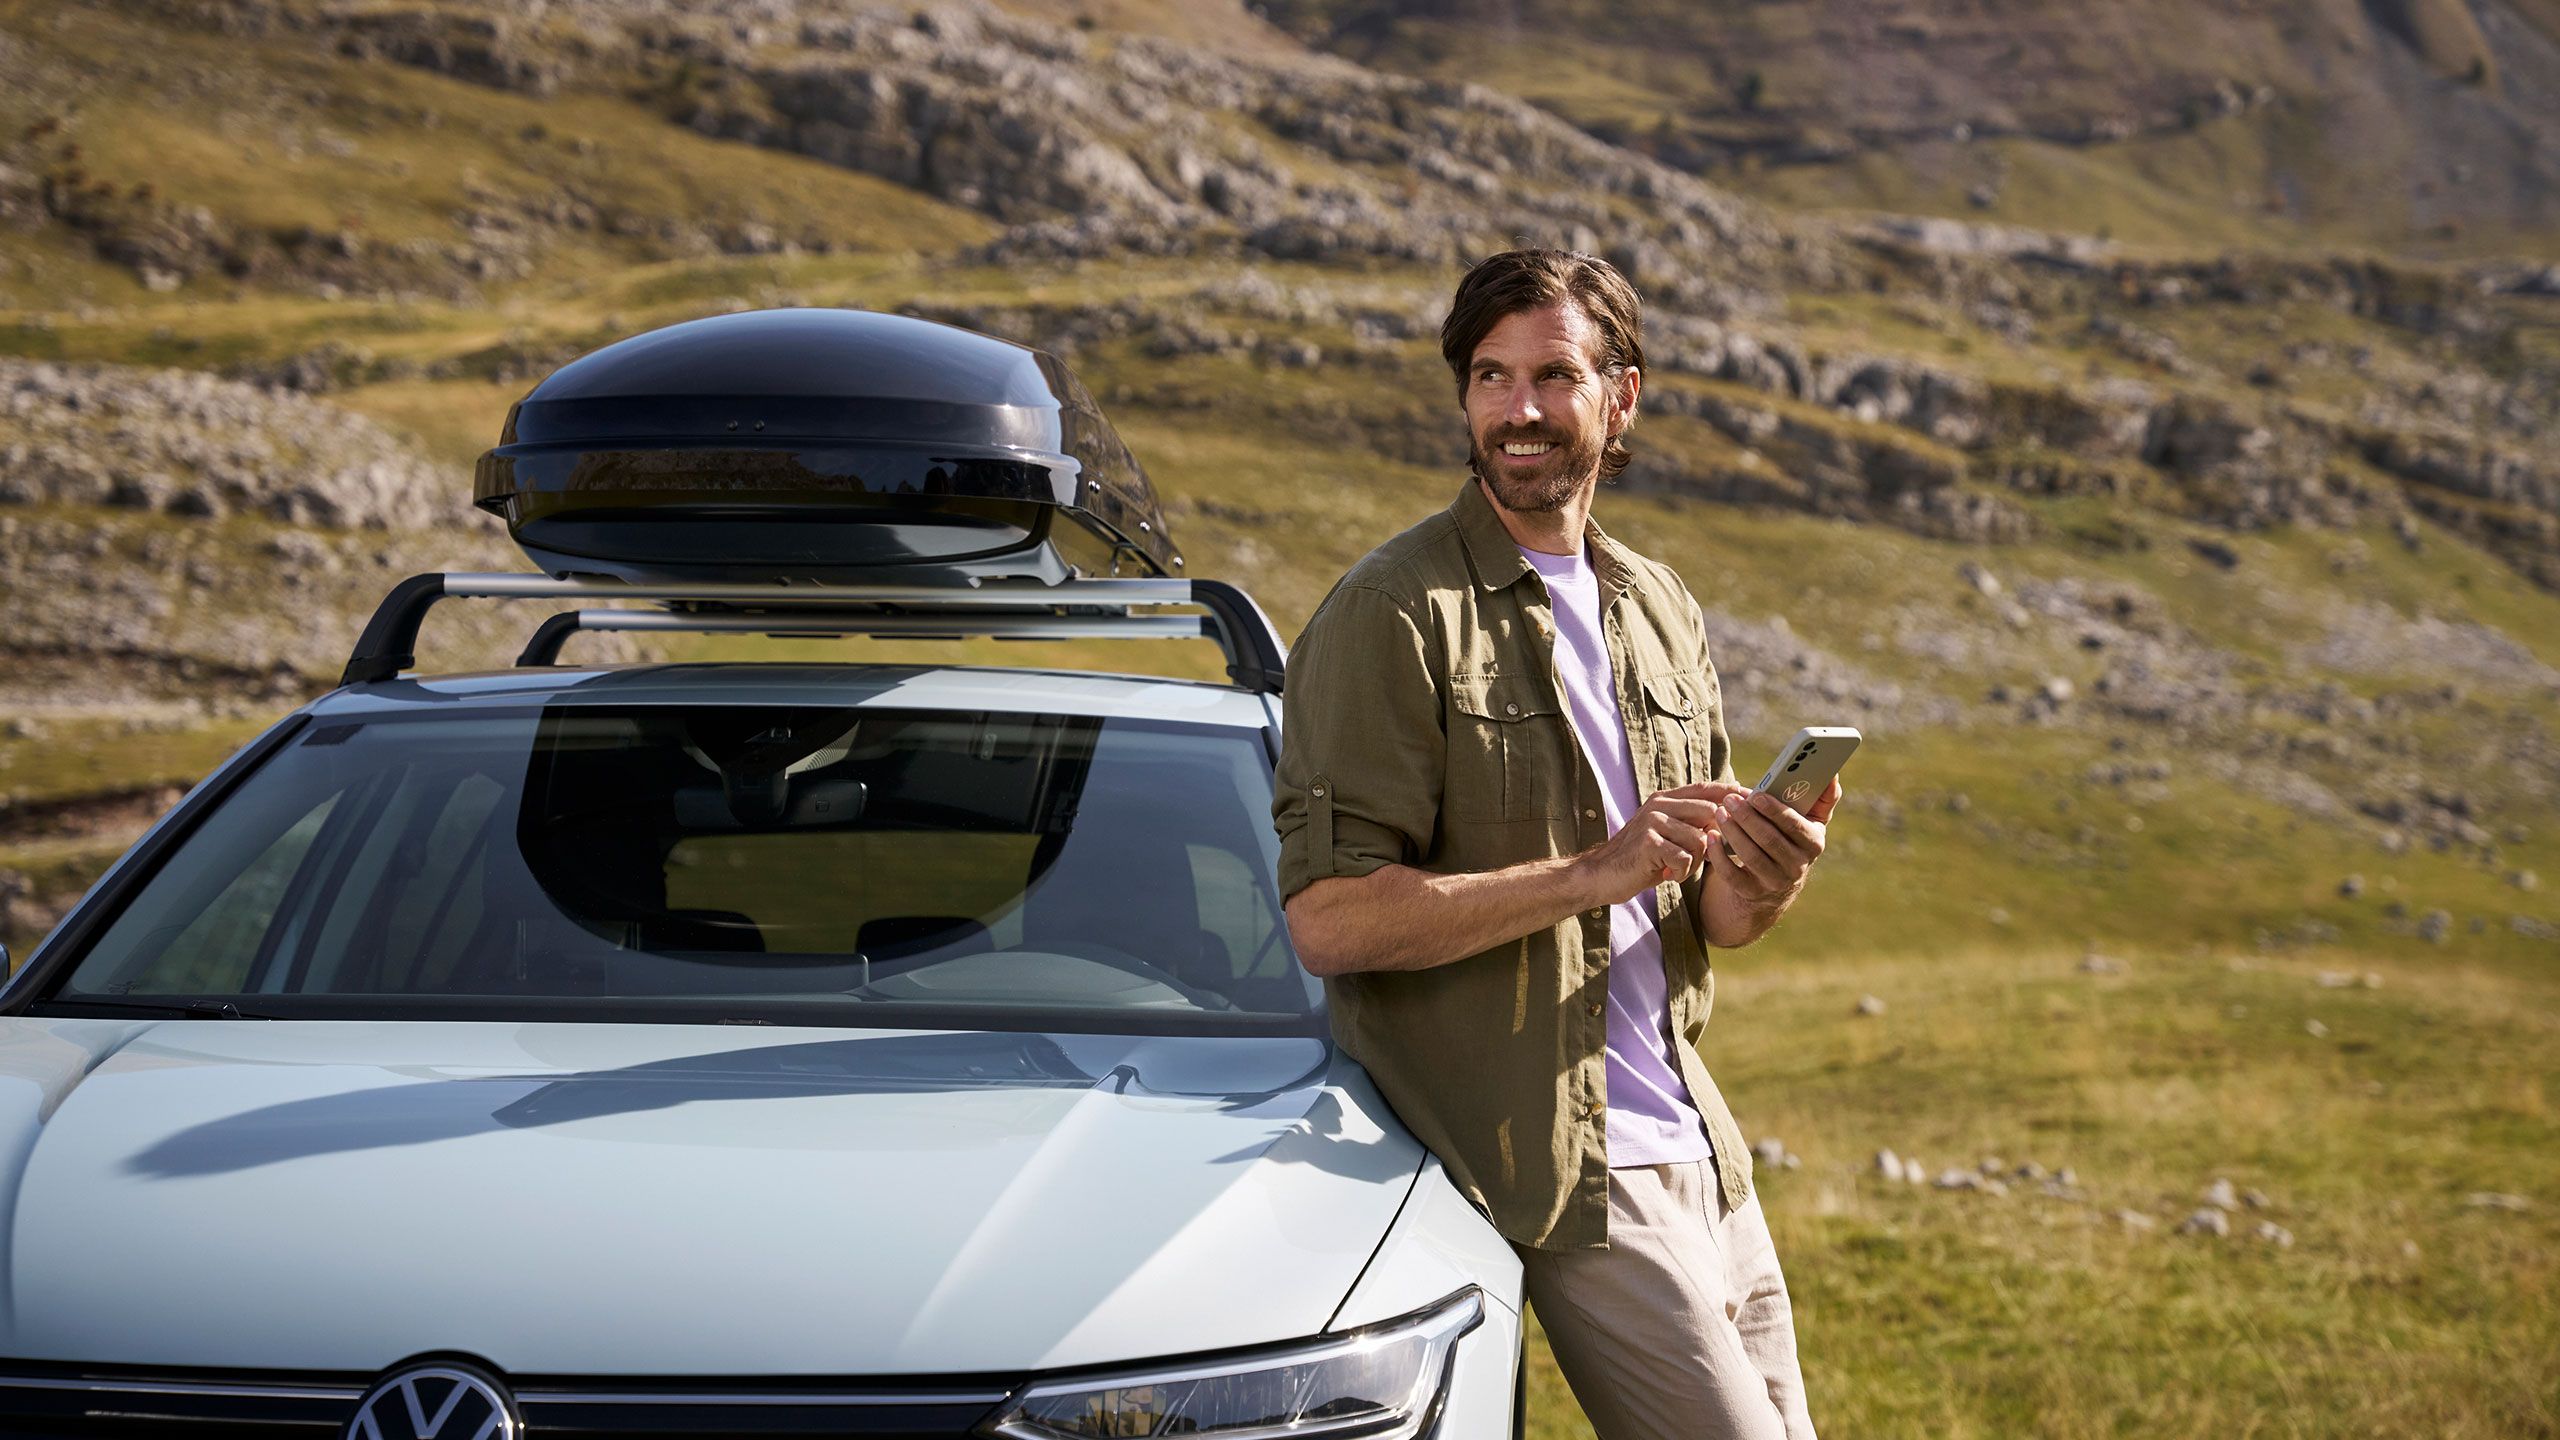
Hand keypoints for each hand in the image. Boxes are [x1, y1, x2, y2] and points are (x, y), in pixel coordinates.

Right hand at [1578, 785, 1742, 905]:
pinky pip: (1685, 857)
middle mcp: (1659, 805)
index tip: (1753, 798)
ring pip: (1700, 839)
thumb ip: (1690, 823)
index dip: (1731, 792)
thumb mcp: (1666, 834)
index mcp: (1664, 799)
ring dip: (1695, 862)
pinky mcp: (1649, 843)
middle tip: (1699, 858)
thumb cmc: (1640, 858)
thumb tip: (1727, 816)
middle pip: (1710, 813)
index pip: (1706, 788)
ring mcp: (1653, 822)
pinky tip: (1668, 875)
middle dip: (1714, 840)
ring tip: (1677, 869)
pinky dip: (1682, 872)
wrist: (1602, 874)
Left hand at [1706, 776, 1839, 898]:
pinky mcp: (1752, 893)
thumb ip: (1821, 798)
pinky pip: (1732, 875)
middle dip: (1748, 818)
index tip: (1756, 795)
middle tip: (1731, 800)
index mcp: (1814, 844)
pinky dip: (1719, 855)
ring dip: (1733, 832)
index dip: (1775, 811)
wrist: (1773, 884)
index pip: (1796, 826)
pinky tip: (1711, 836)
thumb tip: (1832, 775)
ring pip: (1751, 856)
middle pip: (1770, 840)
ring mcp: (1775, 882)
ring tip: (1720, 812)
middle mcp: (1797, 866)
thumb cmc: (1789, 839)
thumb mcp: (1809, 822)